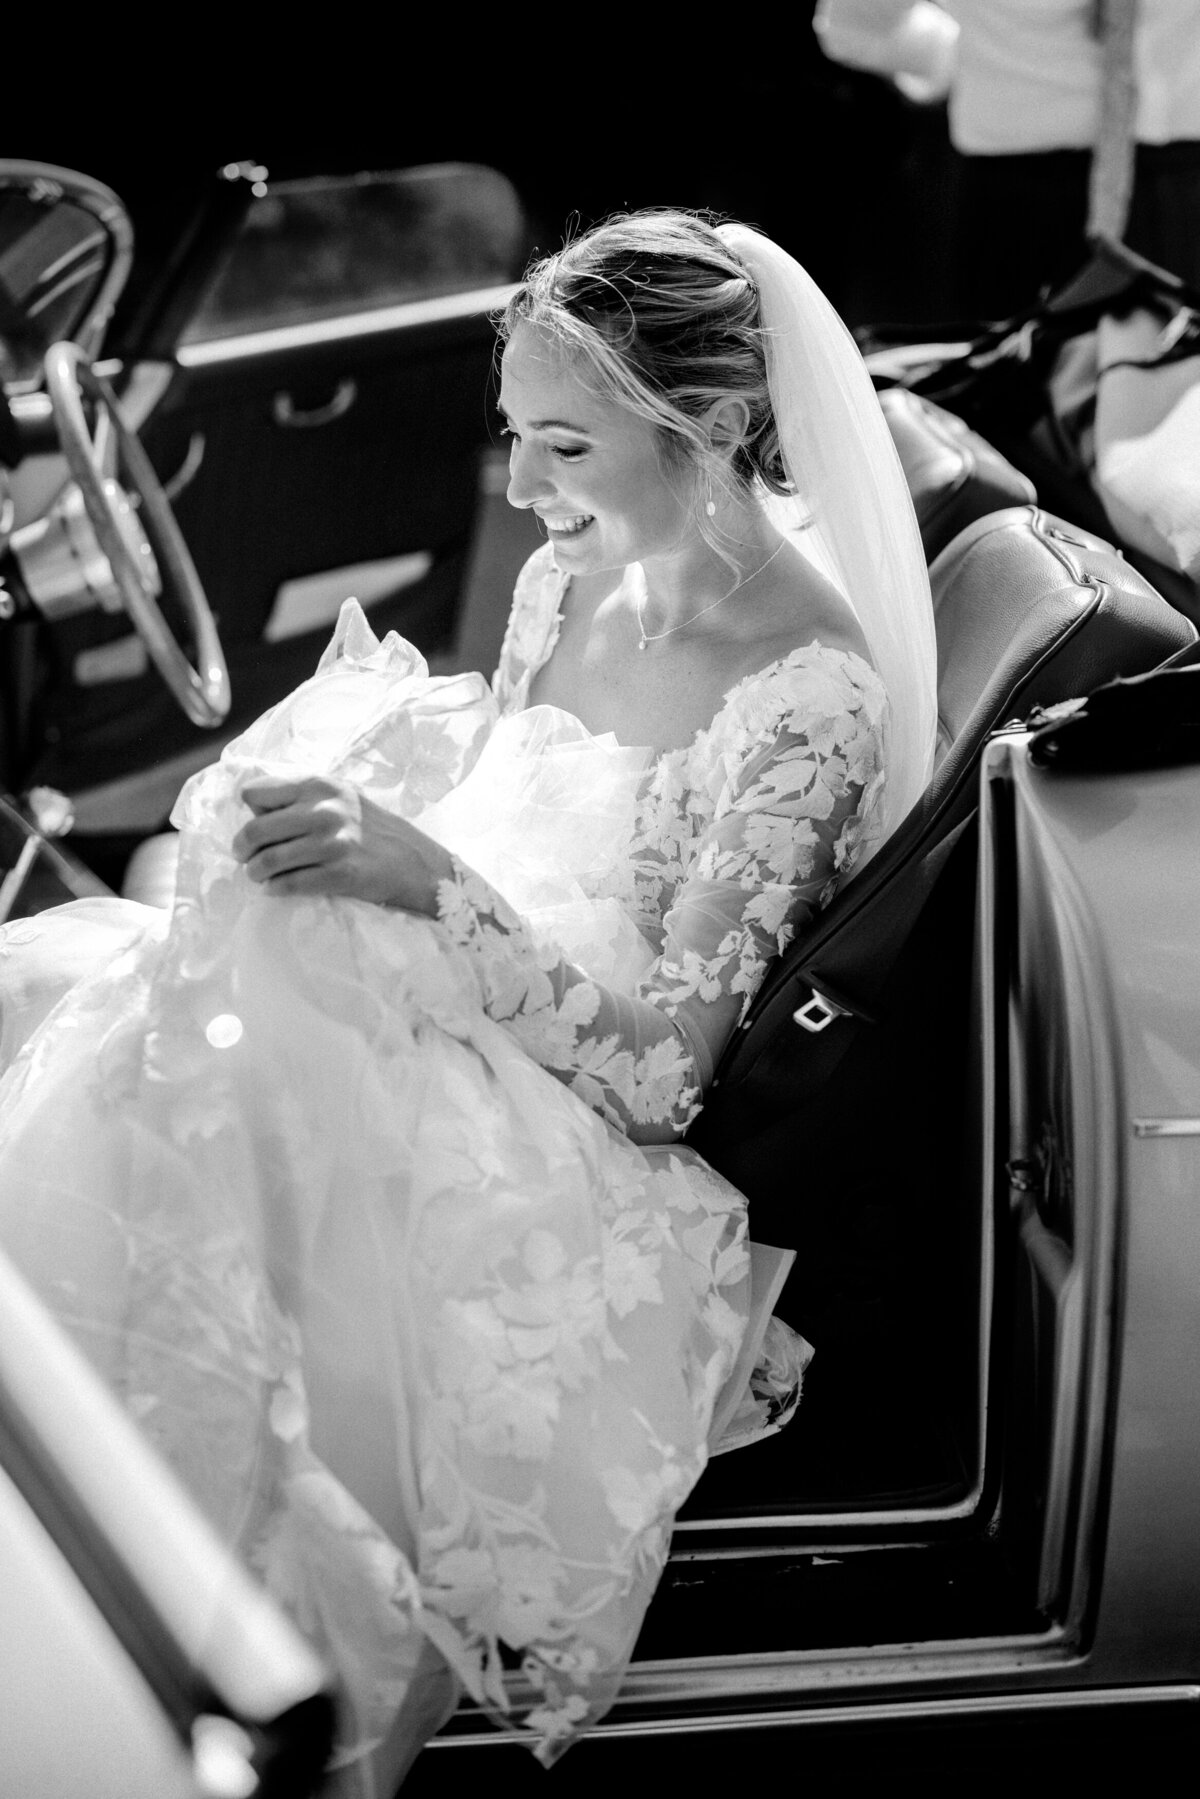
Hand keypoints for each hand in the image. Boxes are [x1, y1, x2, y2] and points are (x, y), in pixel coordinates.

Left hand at [231, 776, 452, 911]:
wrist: (415, 861)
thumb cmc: (371, 828)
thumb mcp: (340, 796)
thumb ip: (302, 796)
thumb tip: (255, 810)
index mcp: (319, 785)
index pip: (255, 793)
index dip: (251, 811)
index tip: (259, 825)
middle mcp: (324, 810)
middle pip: (255, 829)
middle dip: (243, 848)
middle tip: (245, 858)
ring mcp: (333, 843)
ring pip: (268, 860)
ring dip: (255, 872)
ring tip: (258, 876)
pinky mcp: (340, 874)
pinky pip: (290, 884)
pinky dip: (275, 889)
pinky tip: (276, 889)